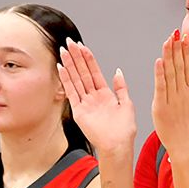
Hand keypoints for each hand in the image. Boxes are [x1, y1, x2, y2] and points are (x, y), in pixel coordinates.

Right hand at [58, 40, 136, 156]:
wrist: (118, 145)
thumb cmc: (124, 131)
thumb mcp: (127, 104)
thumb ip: (121, 88)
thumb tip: (118, 72)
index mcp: (106, 95)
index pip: (94, 72)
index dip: (88, 59)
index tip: (82, 46)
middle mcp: (93, 98)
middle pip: (83, 73)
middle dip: (76, 57)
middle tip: (69, 42)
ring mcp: (85, 104)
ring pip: (76, 79)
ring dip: (70, 65)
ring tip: (63, 51)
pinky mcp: (79, 111)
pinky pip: (71, 92)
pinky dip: (66, 80)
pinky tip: (61, 68)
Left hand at [152, 31, 188, 154]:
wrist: (183, 142)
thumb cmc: (186, 122)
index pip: (188, 66)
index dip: (186, 50)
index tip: (184, 36)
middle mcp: (183, 92)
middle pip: (180, 66)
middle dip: (178, 49)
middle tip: (176, 33)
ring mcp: (173, 99)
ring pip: (171, 73)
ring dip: (169, 56)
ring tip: (168, 41)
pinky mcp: (162, 106)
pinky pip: (161, 87)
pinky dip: (160, 74)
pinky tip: (159, 61)